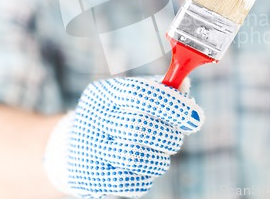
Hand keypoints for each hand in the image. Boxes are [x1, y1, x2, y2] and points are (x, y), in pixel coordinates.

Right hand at [44, 77, 203, 197]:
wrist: (73, 145)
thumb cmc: (116, 115)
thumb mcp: (131, 96)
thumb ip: (159, 89)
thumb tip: (184, 86)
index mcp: (106, 93)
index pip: (141, 94)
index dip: (173, 105)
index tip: (195, 117)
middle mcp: (94, 119)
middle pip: (139, 128)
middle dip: (169, 135)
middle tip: (177, 137)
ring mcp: (90, 149)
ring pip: (135, 158)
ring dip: (160, 158)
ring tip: (161, 153)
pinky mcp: (91, 177)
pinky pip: (130, 183)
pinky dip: (146, 177)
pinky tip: (145, 167)